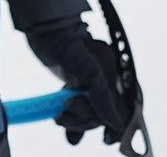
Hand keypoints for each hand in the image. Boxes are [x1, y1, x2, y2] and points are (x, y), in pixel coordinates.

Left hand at [28, 23, 126, 145]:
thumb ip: (104, 97)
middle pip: (102, 117)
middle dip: (85, 118)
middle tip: (68, 105)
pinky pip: (76, 112)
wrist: (44, 29)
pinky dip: (69, 120)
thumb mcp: (89, 70)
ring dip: (74, 121)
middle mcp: (105, 83)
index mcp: (115, 77)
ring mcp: (88, 86)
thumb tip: (117, 124)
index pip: (122, 111)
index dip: (116, 127)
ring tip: (59, 115)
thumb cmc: (68, 44)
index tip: (106, 138)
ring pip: (88, 116)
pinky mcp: (73, 88)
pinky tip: (60, 120)